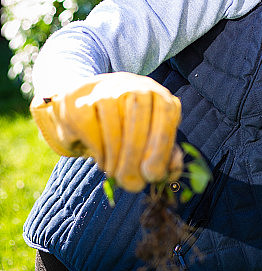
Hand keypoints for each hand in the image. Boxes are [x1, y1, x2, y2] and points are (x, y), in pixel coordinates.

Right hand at [30, 72, 182, 191]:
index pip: (167, 113)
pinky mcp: (80, 103)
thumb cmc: (125, 125)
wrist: (82, 106)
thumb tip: (171, 172)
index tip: (153, 175)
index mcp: (157, 93)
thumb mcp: (148, 135)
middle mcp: (134, 85)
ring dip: (116, 159)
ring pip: (115, 128)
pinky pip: (92, 131)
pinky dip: (99, 152)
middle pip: (139, 121)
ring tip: (116, 174)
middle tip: (132, 184)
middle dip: (135, 158)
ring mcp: (106, 90)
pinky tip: (103, 161)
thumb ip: (165, 154)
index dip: (162, 146)